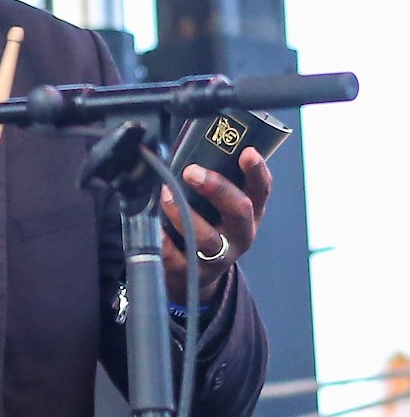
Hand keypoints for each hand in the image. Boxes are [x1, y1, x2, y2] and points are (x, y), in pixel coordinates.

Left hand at [161, 146, 271, 301]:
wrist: (191, 275)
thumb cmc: (201, 225)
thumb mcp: (213, 205)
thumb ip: (206, 178)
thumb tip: (181, 141)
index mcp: (249, 212)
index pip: (261, 189)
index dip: (257, 171)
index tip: (248, 152)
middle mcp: (239, 234)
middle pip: (238, 211)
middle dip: (216, 188)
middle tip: (191, 171)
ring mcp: (218, 256)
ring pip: (207, 237)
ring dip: (183, 213)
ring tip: (164, 195)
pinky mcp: (193, 273)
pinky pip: (178, 258)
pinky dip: (164, 242)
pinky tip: (154, 229)